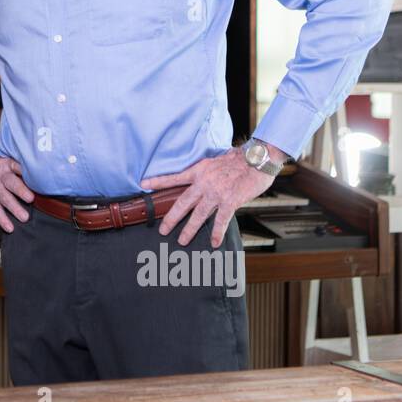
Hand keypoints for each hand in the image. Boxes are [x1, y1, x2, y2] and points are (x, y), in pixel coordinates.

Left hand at [141, 143, 286, 246]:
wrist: (257, 158)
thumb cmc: (240, 159)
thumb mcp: (216, 162)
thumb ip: (206, 173)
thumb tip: (200, 181)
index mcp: (200, 171)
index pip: (175, 177)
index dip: (158, 181)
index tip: (144, 184)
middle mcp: (204, 182)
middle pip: (182, 203)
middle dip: (171, 218)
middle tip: (163, 230)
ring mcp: (216, 193)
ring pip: (198, 215)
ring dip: (189, 229)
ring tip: (182, 241)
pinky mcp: (230, 201)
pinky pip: (221, 220)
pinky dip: (217, 233)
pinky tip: (214, 243)